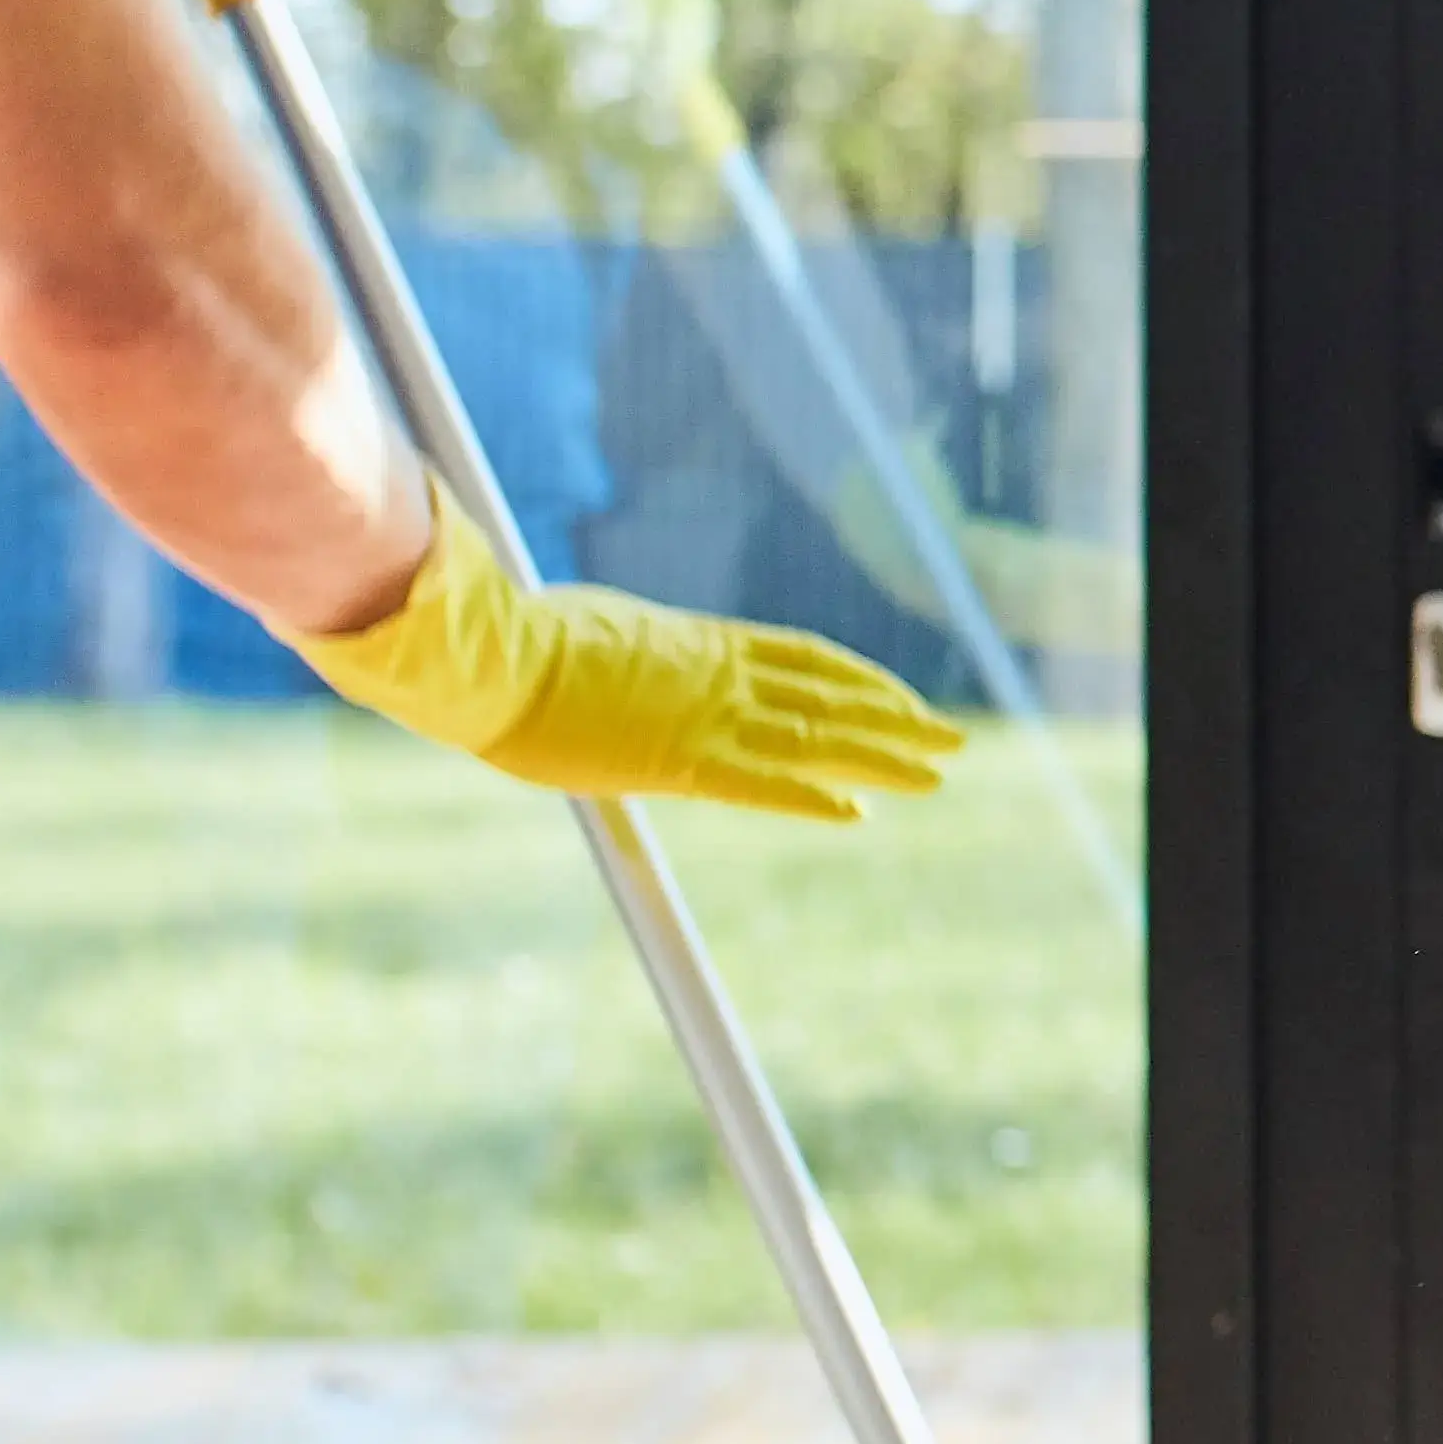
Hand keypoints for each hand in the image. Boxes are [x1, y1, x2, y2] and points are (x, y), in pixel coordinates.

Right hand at [287, 503, 958, 821]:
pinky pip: (762, 784)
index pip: (806, 659)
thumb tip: (614, 650)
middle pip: (832, 697)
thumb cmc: (522, 638)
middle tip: (953, 740)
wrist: (489, 653)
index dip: (861, 682)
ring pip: (817, 736)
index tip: (901, 700)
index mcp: (704, 641)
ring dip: (883, 757)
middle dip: (898, 720)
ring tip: (938, 774)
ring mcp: (704, 715)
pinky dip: (812, 798)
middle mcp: (721, 675)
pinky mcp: (677, 759)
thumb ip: (628, 649)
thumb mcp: (596, 630)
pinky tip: (858, 813)